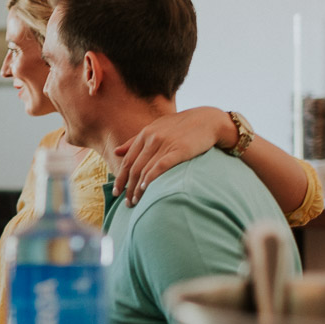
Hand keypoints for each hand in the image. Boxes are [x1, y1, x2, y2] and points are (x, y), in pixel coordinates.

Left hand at [112, 107, 230, 205]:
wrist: (208, 120)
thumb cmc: (181, 126)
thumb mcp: (156, 128)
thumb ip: (135, 141)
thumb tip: (116, 152)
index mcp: (145, 134)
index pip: (127, 160)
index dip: (120, 178)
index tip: (116, 192)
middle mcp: (152, 138)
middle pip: (134, 167)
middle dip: (127, 187)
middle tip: (126, 203)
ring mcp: (165, 144)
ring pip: (145, 169)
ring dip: (138, 188)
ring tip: (135, 202)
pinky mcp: (179, 150)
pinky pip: (160, 166)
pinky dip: (151, 178)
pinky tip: (146, 189)